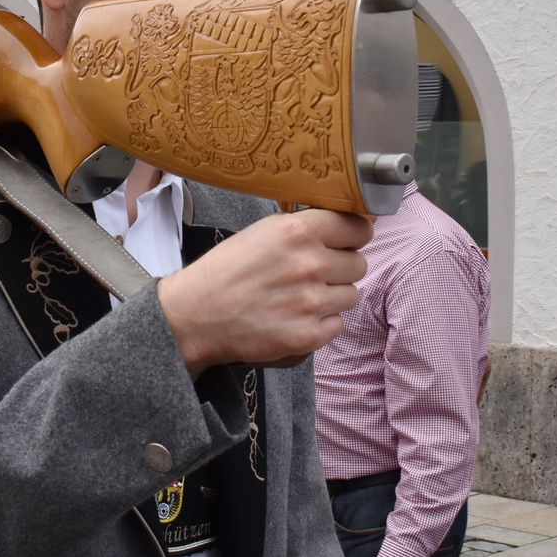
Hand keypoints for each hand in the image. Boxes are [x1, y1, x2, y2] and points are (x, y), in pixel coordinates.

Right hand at [156, 209, 371, 377]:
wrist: (195, 314)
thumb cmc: (228, 270)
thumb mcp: (265, 230)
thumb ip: (310, 224)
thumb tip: (362, 221)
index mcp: (299, 231)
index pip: (359, 228)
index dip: (352, 236)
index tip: (342, 242)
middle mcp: (309, 264)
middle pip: (358, 264)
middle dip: (339, 268)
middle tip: (309, 273)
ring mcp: (311, 302)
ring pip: (351, 295)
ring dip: (330, 296)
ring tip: (297, 296)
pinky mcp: (308, 336)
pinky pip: (337, 324)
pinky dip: (320, 323)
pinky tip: (293, 317)